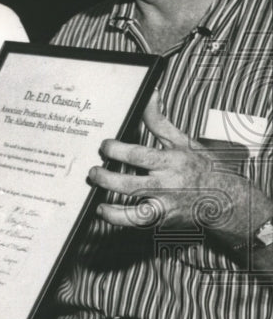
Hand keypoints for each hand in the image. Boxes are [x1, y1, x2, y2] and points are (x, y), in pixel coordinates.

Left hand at [88, 92, 271, 250]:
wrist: (225, 199)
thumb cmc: (200, 167)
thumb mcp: (182, 141)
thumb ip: (159, 120)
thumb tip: (150, 94)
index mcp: (171, 162)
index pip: (140, 156)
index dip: (117, 150)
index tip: (104, 145)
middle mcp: (168, 185)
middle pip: (131, 185)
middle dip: (107, 179)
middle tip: (93, 172)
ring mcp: (165, 206)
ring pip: (135, 213)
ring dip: (112, 208)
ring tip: (97, 199)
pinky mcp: (163, 221)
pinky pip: (138, 224)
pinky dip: (119, 220)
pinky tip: (104, 211)